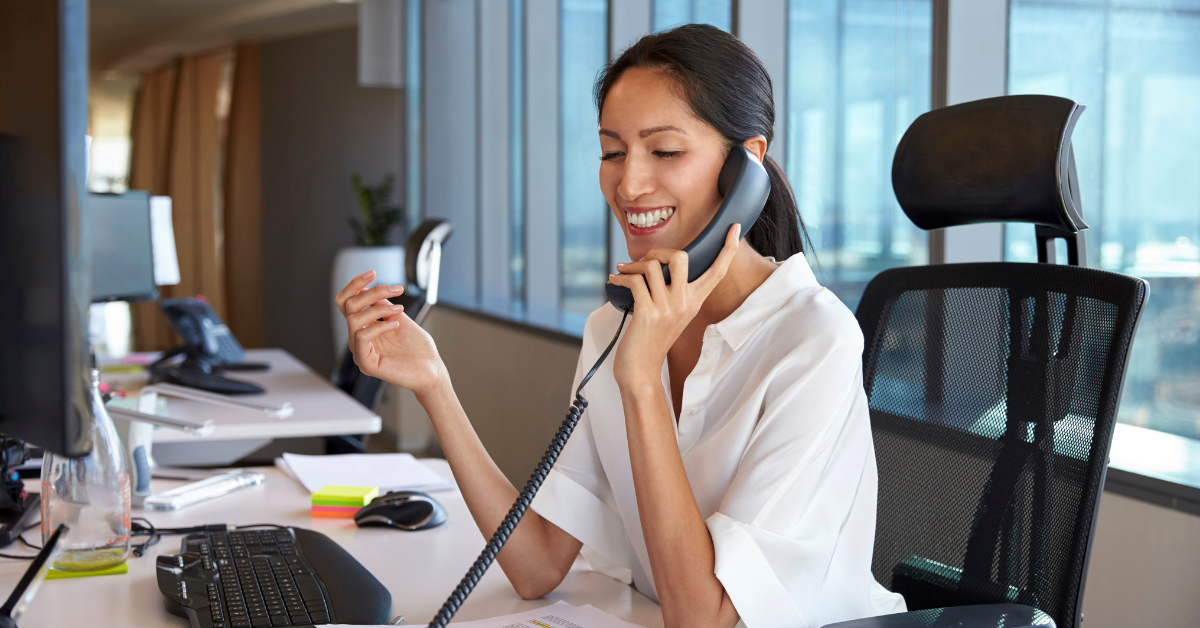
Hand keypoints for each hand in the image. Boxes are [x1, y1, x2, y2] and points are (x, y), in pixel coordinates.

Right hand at [334, 270, 445, 396]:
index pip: (346, 303)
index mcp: (364, 327)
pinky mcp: (367, 364)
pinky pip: (362, 337)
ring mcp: (361, 352)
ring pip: (353, 320)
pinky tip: (396, 325)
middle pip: (348, 306)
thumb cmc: (418, 348)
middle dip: (372, 292)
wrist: (432, 370)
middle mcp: (358, 339)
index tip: (373, 273)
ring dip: (378, 309)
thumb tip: (366, 287)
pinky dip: (379, 326)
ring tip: (399, 310)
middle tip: (396, 290)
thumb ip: (381, 304)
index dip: (355, 285)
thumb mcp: (397, 317)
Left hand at [606, 224, 739, 387]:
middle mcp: (685, 303)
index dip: (727, 249)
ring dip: (633, 265)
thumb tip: (659, 264)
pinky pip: (635, 280)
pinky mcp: (647, 313)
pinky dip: (621, 276)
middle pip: (682, 257)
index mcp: (694, 302)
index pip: (717, 272)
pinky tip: (614, 280)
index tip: (734, 228)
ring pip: (654, 266)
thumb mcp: (672, 315)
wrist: (640, 370)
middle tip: (645, 261)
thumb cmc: (652, 341)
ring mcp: (667, 308)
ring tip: (624, 271)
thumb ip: (673, 292)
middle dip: (659, 251)